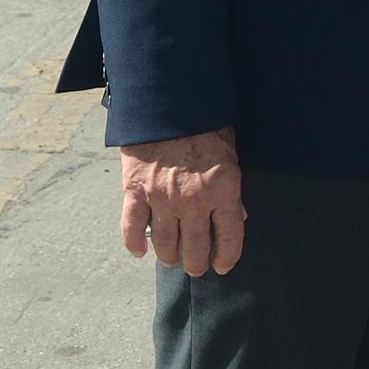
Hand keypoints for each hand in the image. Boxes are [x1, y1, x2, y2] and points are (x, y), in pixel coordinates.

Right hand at [120, 130, 247, 273]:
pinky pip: (132, 227)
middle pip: (195, 248)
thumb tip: (237, 217)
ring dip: (169, 257)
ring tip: (172, 260)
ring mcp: (162, 197)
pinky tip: (139, 252)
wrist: (168, 101)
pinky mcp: (135, 190)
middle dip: (196, 264)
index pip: (229, 238)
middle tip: (195, 267)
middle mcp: (194, 200)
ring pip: (165, 243)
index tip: (222, 266)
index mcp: (223, 190)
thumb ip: (231, 188)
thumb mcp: (230, 152)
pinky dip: (133, 243)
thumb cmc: (204, 124)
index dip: (226, 258)